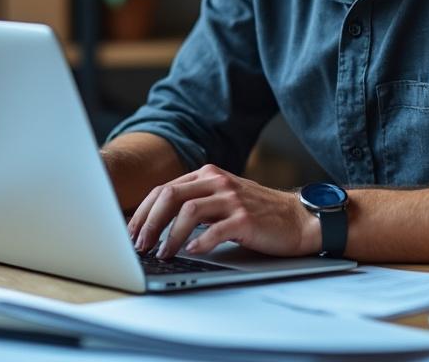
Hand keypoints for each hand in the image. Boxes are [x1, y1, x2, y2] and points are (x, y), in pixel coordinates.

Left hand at [126, 164, 320, 258]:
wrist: (297, 218)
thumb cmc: (257, 213)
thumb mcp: (222, 198)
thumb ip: (195, 202)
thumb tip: (156, 223)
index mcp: (207, 175)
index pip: (164, 189)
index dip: (144, 212)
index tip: (131, 232)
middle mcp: (217, 182)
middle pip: (170, 195)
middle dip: (149, 222)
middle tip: (139, 244)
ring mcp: (232, 199)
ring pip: (188, 211)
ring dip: (169, 235)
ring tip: (162, 253)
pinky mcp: (246, 219)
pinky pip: (215, 230)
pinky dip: (198, 242)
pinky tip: (190, 251)